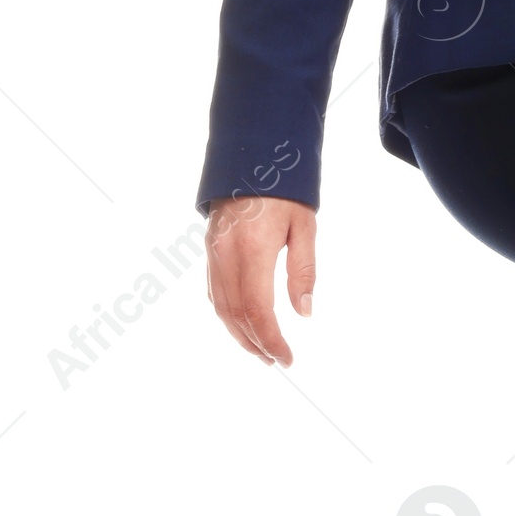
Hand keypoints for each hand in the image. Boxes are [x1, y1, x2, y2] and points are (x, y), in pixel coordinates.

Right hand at [205, 196, 316, 363]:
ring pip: (219, 307)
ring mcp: (213, 253)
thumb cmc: (284, 188)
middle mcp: (226, 255)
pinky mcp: (209, 249)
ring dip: (238, 334)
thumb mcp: (304, 227)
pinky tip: (241, 324)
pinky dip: (226, 314)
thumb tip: (303, 312)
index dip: (271, 340)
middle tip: (276, 360)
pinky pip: (214, 291)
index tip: (287, 357)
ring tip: (260, 350)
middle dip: (255, 344)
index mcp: (252, 250)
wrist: (251, 155)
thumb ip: (303, 271)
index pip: (257, 311)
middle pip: (235, 315)